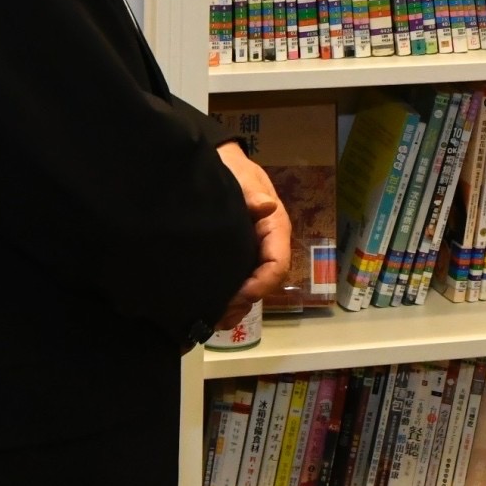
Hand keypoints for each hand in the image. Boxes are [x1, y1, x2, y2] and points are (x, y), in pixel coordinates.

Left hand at [215, 141, 290, 328]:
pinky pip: (238, 284)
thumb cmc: (234, 170)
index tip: (238, 295)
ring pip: (251, 288)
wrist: (220, 164)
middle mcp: (266, 247)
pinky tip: (208, 311)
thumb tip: (267, 206)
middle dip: (244, 302)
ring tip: (211, 320)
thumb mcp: (243, 178)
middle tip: (217, 315)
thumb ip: (252, 193)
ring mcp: (251, 255)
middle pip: (264, 283)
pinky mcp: (237, 259)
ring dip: (235, 307)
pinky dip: (227, 301)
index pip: (277, 264)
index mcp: (274, 229)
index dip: (261, 284)